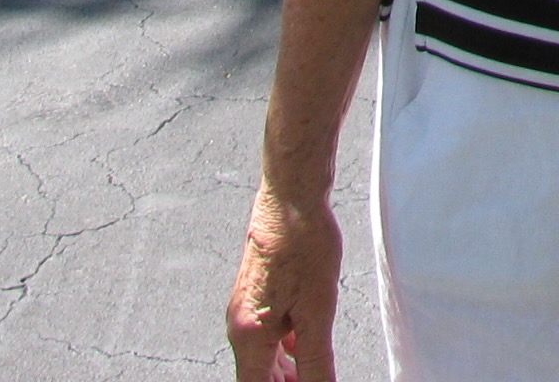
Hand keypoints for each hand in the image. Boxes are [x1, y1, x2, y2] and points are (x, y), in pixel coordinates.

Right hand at [227, 183, 344, 381]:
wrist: (292, 196)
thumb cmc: (304, 245)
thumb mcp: (318, 313)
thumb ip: (316, 361)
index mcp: (249, 336)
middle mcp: (240, 324)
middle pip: (257, 376)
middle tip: (314, 381)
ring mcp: (245, 306)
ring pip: (262, 355)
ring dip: (284, 371)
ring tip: (312, 374)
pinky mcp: (256, 291)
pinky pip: (266, 332)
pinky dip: (285, 347)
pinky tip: (305, 344)